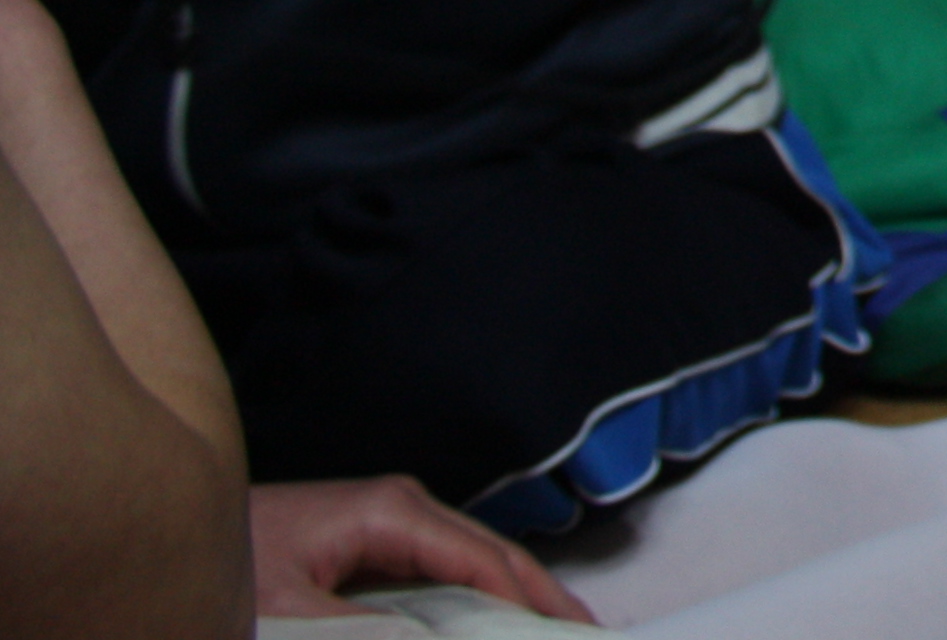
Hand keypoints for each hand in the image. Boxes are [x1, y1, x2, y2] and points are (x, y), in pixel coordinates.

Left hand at [248, 475, 592, 620]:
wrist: (168, 529)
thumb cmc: (221, 562)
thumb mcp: (288, 613)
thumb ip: (364, 634)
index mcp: (391, 512)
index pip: (483, 558)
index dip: (529, 600)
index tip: (569, 633)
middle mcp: (401, 508)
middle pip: (491, 554)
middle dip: (540, 596)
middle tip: (589, 634)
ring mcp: (389, 521)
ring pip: (471, 561)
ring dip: (512, 597)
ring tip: (555, 628)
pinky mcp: (372, 542)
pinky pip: (441, 570)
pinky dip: (476, 596)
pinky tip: (493, 621)